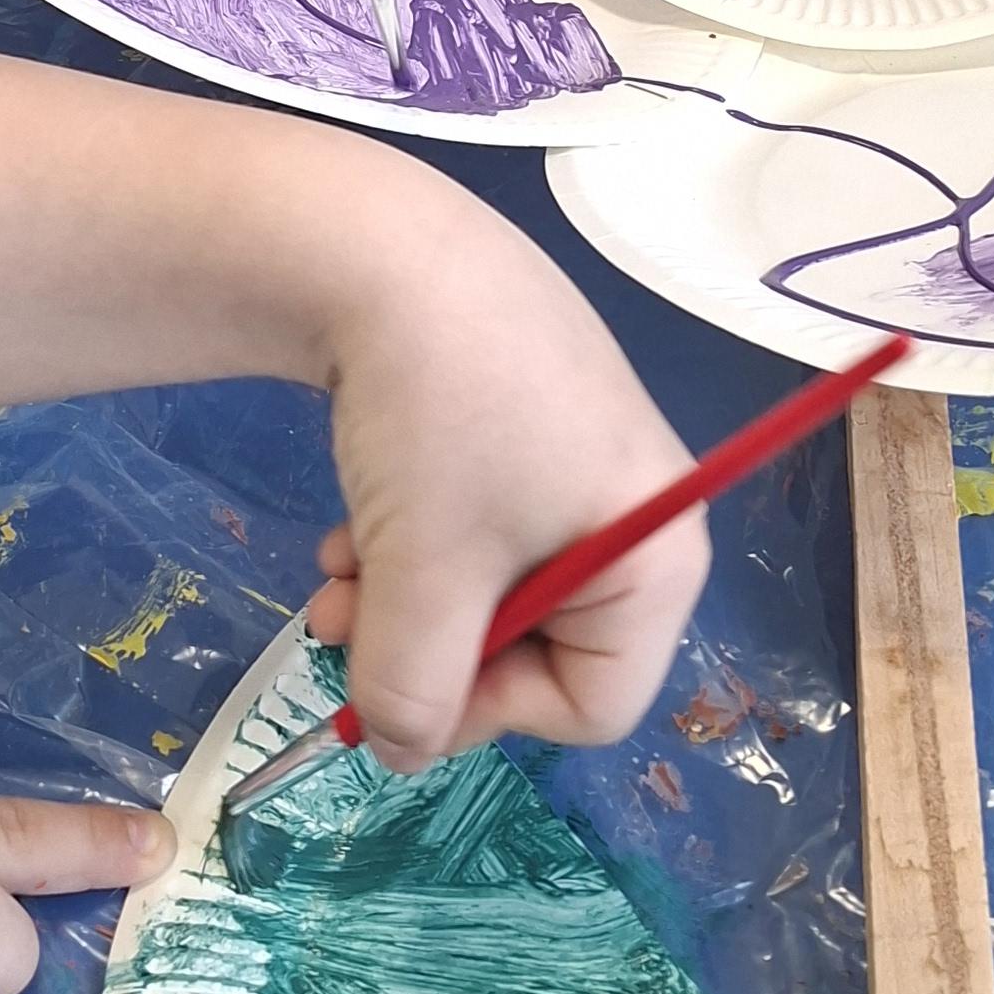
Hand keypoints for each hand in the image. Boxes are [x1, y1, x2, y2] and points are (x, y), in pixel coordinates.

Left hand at [301, 192, 699, 772]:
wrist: (386, 245)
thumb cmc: (438, 421)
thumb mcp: (426, 577)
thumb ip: (415, 692)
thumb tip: (399, 748)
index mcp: (660, 555)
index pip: (595, 705)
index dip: (490, 715)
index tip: (403, 691)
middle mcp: (642, 511)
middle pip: (541, 646)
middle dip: (433, 649)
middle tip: (339, 633)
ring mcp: (582, 457)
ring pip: (493, 588)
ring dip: (406, 599)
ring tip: (333, 573)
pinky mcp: (526, 417)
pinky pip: (478, 524)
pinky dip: (412, 539)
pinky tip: (351, 523)